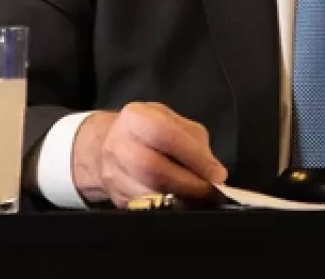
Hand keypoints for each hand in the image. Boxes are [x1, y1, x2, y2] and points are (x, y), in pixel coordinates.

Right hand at [71, 102, 227, 207]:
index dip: (194, 157)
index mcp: (135, 117)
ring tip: (197, 197)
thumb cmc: (147, 132)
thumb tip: (213, 172)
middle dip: (187, 183)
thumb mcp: (172, 122)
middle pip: (152, 169)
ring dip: (179, 198)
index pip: (165, 135)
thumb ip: (195, 142)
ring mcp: (113, 173)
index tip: (217, 174)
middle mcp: (118, 144)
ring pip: (148, 194)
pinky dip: (168, 208)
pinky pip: (145, 208)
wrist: (107, 145)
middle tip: (209, 189)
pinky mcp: (116, 197)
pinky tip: (180, 202)